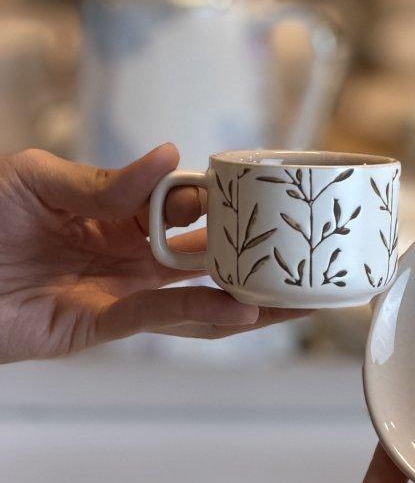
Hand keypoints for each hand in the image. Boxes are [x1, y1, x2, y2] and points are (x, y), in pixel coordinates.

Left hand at [0, 145, 294, 362]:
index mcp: (116, 209)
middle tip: (312, 253)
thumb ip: (106, 180)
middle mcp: (125, 252)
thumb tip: (171, 156)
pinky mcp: (95, 326)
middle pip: (206, 255)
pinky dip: (202, 315)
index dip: (228, 202)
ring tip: (302, 295)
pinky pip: (156, 320)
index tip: (275, 197)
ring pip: (196, 296)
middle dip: (257, 256)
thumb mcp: (35, 178)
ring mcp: (115, 290)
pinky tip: (242, 309)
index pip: (188, 204)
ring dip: (249, 298)